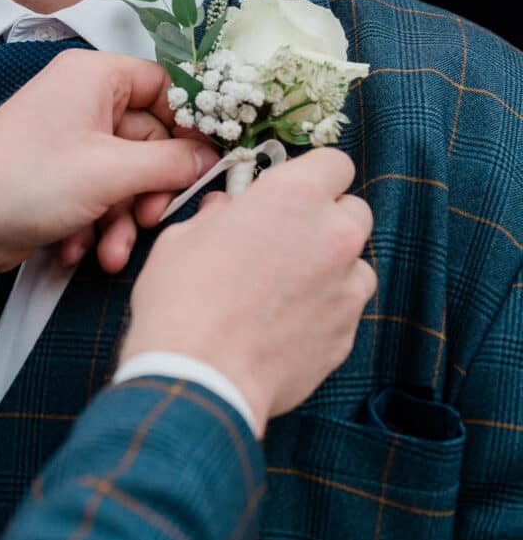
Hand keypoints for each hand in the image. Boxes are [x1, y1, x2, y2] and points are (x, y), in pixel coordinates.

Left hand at [0, 52, 218, 304]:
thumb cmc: (27, 183)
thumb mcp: (112, 173)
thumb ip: (171, 163)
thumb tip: (210, 157)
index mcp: (93, 76)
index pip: (163, 86)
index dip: (188, 124)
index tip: (207, 159)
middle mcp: (81, 99)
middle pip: (146, 139)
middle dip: (149, 189)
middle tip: (153, 218)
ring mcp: (67, 137)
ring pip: (123, 175)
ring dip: (122, 218)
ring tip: (112, 252)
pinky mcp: (56, 172)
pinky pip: (96, 192)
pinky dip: (95, 222)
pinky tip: (79, 248)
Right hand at [119, 148, 375, 435]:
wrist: (198, 376)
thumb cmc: (183, 299)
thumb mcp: (184, 236)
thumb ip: (218, 214)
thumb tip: (226, 210)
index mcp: (294, 196)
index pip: (335, 163)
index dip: (314, 174)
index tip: (293, 188)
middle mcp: (332, 235)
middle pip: (355, 210)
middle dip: (327, 219)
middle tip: (287, 237)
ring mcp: (346, 288)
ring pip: (357, 263)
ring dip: (332, 267)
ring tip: (288, 287)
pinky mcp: (347, 334)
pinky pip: (346, 309)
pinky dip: (326, 310)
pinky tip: (287, 323)